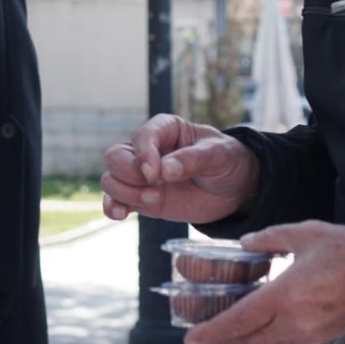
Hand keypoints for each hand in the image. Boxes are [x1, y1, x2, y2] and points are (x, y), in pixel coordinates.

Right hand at [100, 114, 259, 223]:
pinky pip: (116, 201)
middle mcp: (146, 150)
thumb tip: (165, 170)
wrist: (233, 188)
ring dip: (124, 192)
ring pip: (111, 179)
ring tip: (153, 200)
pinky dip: (113, 207)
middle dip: (129, 173)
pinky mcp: (141, 198)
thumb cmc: (226, 161)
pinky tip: (120, 215)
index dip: (144, 153)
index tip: (154, 174)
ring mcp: (141, 176)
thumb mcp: (218, 154)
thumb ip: (192, 159)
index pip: (143, 136)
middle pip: (115, 156)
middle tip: (155, 186)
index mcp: (165, 129)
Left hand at [183, 221, 344, 343]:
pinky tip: (256, 328)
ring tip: (223, 333)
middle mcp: (293, 322)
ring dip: (240, 343)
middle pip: (246, 340)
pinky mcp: (320, 337)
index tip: (189, 338)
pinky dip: (262, 341)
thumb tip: (246, 244)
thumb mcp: (305, 233)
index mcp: (285, 297)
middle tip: (200, 335)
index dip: (210, 331)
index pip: (237, 321)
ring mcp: (308, 333)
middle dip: (220, 340)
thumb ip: (270, 238)